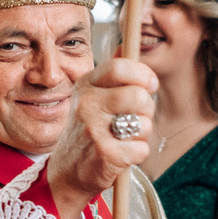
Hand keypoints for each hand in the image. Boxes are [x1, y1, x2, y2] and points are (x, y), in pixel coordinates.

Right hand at [44, 56, 157, 218]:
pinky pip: (142, 148)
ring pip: (144, 123)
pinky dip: (137, 154)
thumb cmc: (87, 131)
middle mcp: (86, 104)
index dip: (143, 74)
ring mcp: (94, 129)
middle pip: (139, 96)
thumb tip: (126, 46)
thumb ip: (111, 74)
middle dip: (147, 109)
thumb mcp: (91, 97)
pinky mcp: (105, 154)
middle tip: (135, 119)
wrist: (67, 172)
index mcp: (85, 85)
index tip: (150, 84)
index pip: (120, 67)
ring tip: (124, 139)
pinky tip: (122, 155)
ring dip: (142, 134)